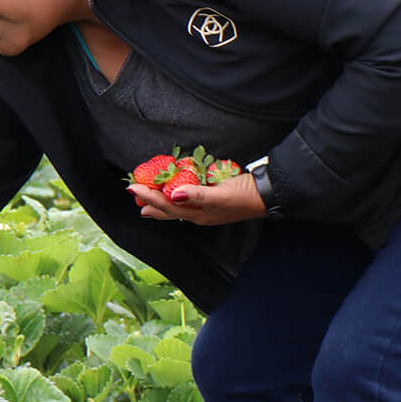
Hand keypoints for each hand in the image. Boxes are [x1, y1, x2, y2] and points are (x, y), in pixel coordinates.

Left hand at [129, 172, 268, 224]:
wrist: (269, 194)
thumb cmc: (245, 195)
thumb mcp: (220, 194)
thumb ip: (196, 194)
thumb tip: (172, 195)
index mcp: (198, 214)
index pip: (166, 206)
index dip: (148, 197)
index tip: (132, 187)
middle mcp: (200, 214)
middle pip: (169, 211)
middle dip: (151, 205)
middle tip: (135, 199)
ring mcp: (207, 209)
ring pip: (178, 208)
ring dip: (162, 205)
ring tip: (148, 205)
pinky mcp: (214, 200)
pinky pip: (189, 200)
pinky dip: (178, 197)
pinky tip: (177, 195)